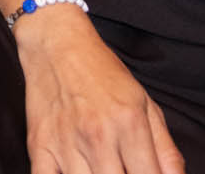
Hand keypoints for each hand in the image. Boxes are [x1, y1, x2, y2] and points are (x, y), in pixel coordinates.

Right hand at [15, 7, 185, 173]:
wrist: (56, 44)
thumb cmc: (101, 72)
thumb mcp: (145, 104)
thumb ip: (165, 149)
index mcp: (130, 124)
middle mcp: (99, 136)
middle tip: (122, 169)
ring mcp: (66, 143)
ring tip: (102, 168)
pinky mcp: (38, 146)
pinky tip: (71, 172)